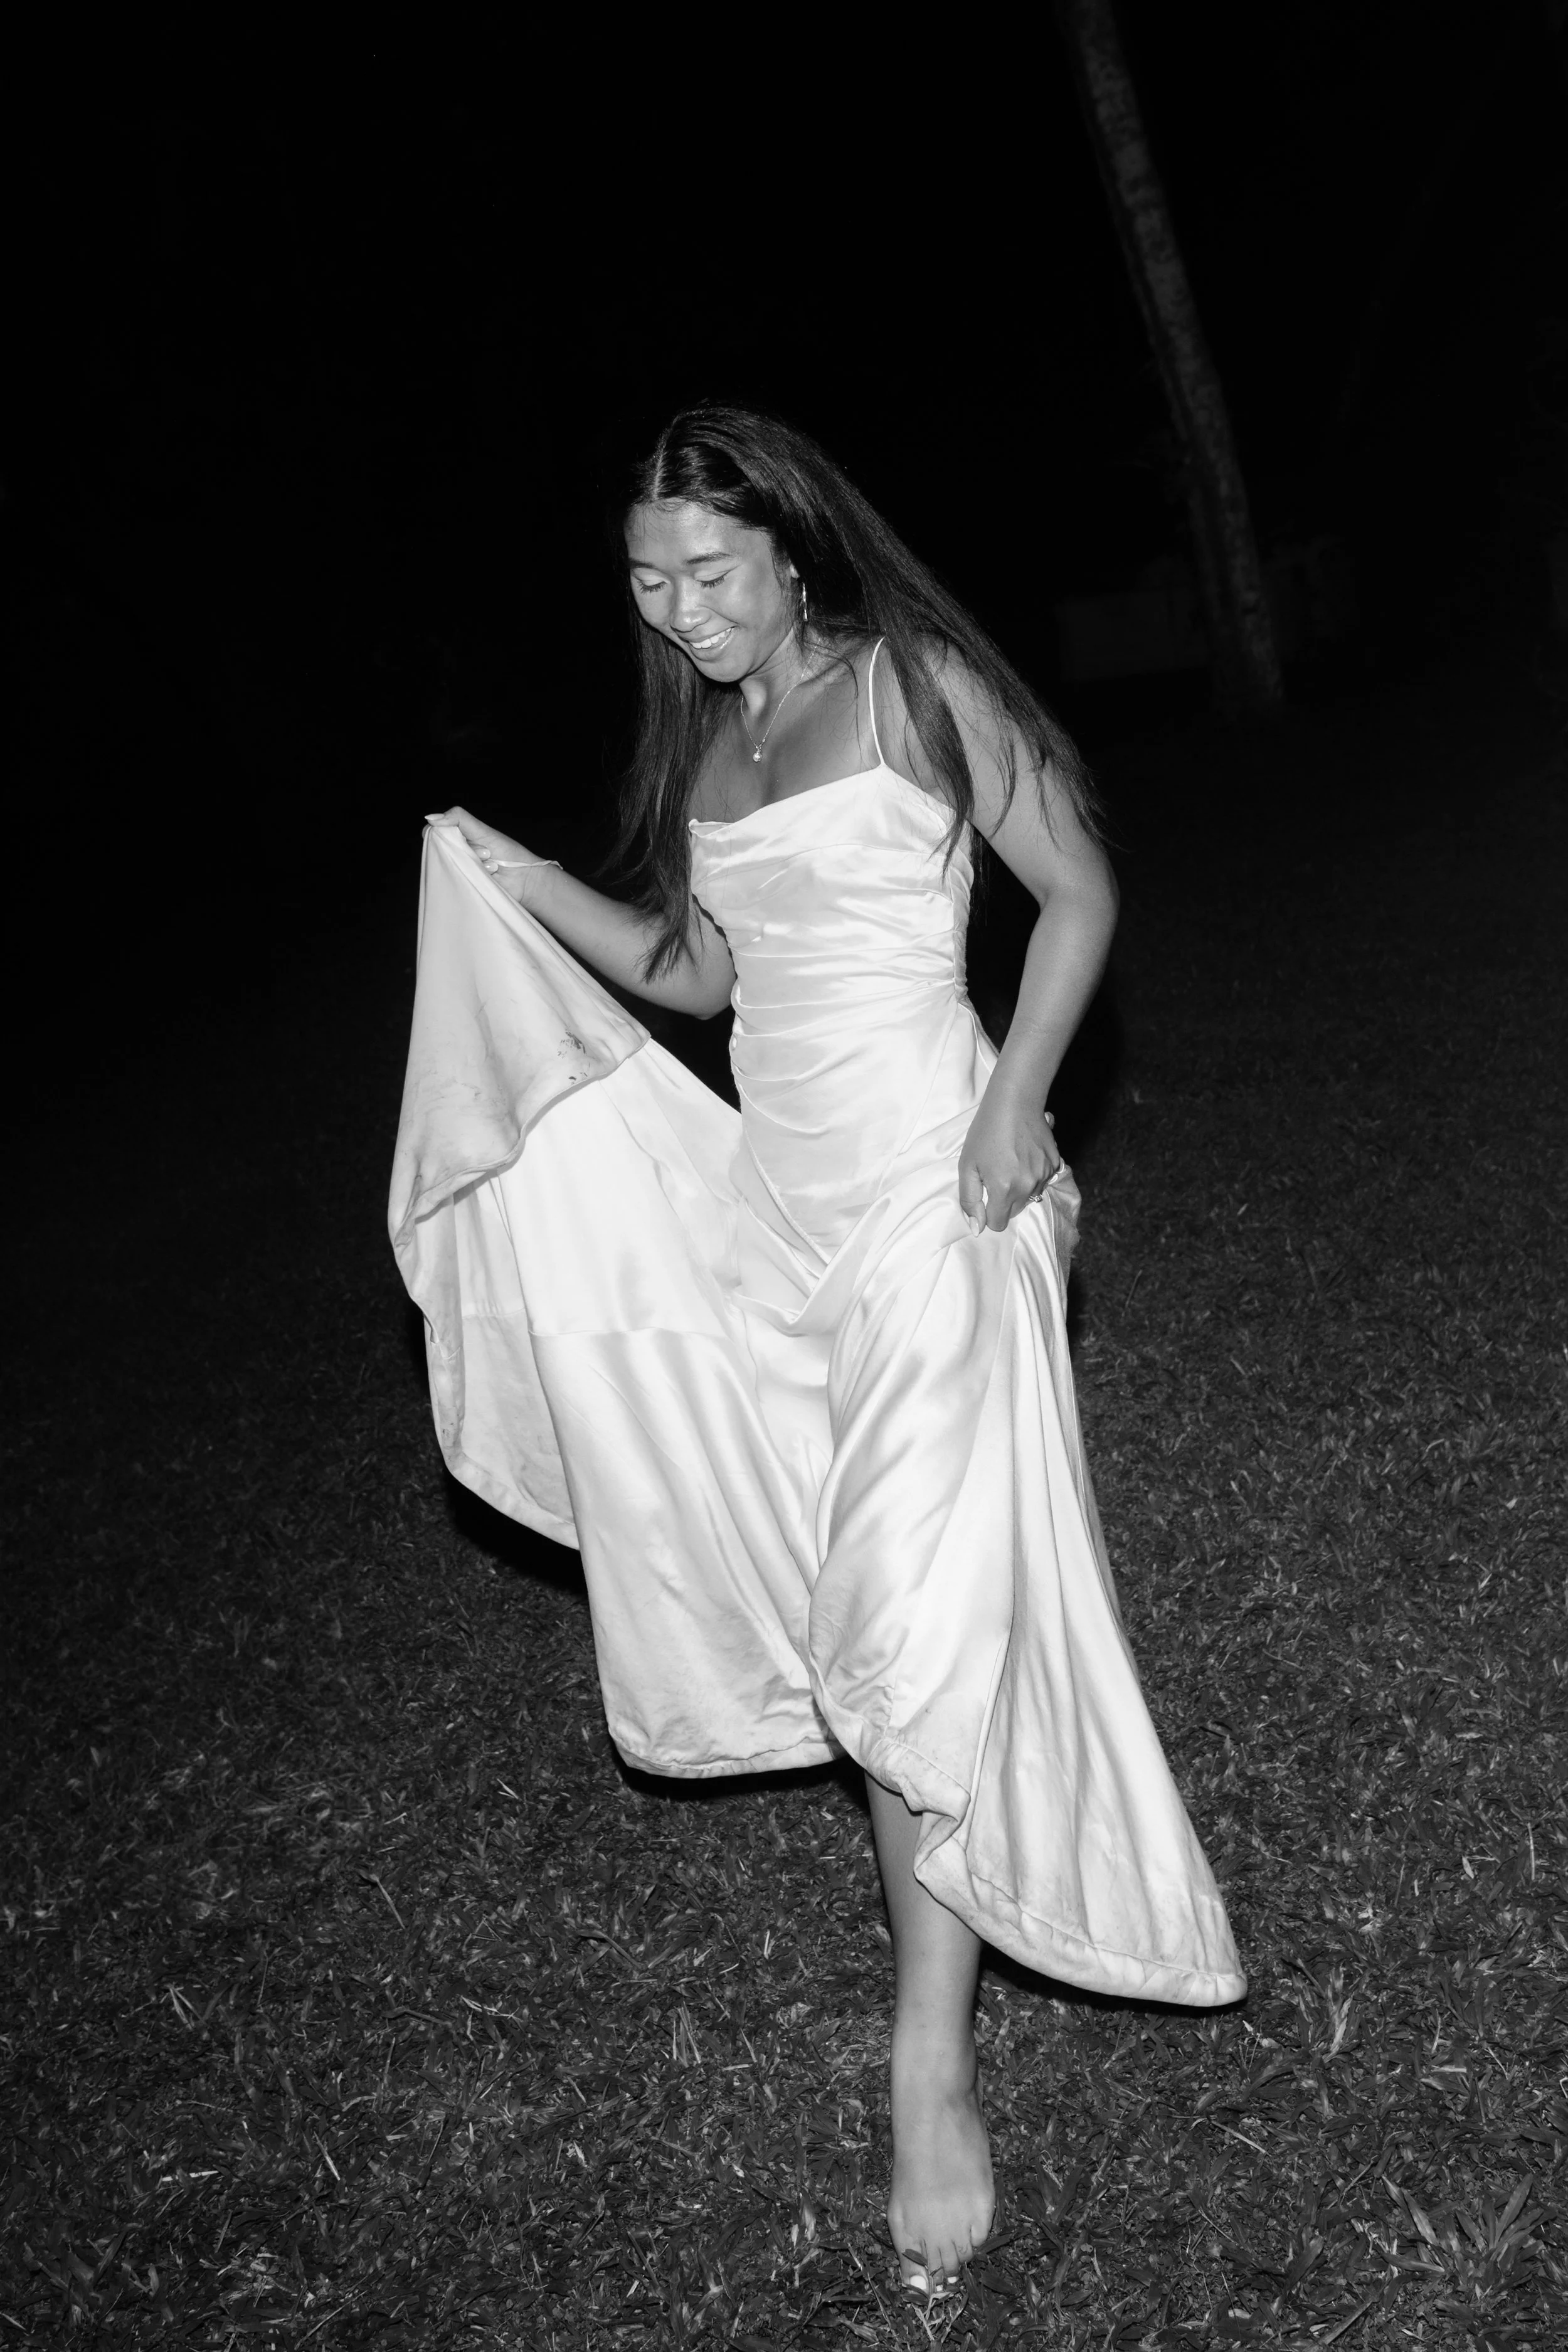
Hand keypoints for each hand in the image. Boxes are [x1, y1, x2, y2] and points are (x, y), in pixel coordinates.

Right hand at [431, 805, 554, 906]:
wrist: (525, 879)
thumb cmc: (507, 852)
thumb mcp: (482, 830)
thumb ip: (459, 819)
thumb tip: (430, 817)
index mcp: (458, 837)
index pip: (434, 832)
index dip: (440, 834)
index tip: (460, 839)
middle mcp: (456, 854)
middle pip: (441, 850)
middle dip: (467, 850)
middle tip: (486, 853)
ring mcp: (460, 871)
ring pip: (450, 866)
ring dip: (474, 864)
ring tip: (491, 866)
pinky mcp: (465, 887)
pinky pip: (456, 883)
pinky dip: (473, 878)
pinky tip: (488, 876)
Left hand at [958, 1080, 1059, 1233]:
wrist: (1015, 1102)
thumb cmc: (985, 1132)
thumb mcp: (967, 1166)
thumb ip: (970, 1200)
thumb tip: (977, 1228)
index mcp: (1004, 1189)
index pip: (998, 1223)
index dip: (988, 1213)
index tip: (985, 1195)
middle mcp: (1028, 1186)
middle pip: (1015, 1211)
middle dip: (1004, 1200)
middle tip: (996, 1174)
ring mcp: (1044, 1175)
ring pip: (1030, 1196)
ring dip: (1020, 1187)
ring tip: (1011, 1161)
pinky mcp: (1055, 1164)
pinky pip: (1042, 1180)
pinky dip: (1033, 1173)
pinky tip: (1025, 1154)